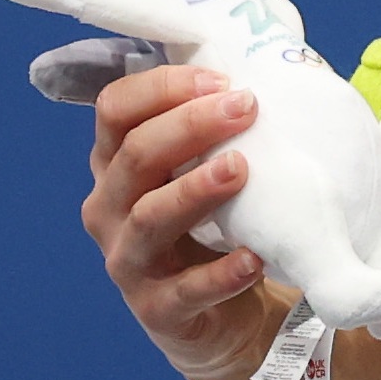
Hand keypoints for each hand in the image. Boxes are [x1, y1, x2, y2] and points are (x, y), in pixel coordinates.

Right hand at [81, 65, 270, 379]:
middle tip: (245, 107)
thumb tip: (270, 63)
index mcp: (118, 164)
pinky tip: (254, 257)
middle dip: (188, 126)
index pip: (116, 109)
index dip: (162, 87)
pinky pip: (184, 291)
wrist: (226, 316)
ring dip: (194, 190)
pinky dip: (220, 274)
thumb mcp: (209, 169)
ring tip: (240, 168)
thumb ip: (219, 127)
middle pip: (133, 155)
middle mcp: (110, 208)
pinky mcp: (157, 310)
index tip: (221, 78)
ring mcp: (128, 261)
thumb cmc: (219, 224)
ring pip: (148, 218)